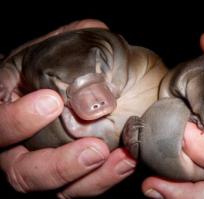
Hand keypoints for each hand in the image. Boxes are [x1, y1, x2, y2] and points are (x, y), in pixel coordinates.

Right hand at [0, 19, 135, 197]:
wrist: (99, 70)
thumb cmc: (77, 54)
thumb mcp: (75, 42)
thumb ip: (76, 55)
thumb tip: (90, 98)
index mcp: (8, 102)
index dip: (15, 120)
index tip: (52, 102)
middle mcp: (20, 140)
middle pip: (20, 170)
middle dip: (56, 165)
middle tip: (94, 149)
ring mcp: (46, 159)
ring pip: (54, 188)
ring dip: (88, 179)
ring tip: (121, 159)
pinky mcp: (73, 172)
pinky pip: (82, 186)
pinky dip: (105, 178)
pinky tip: (127, 160)